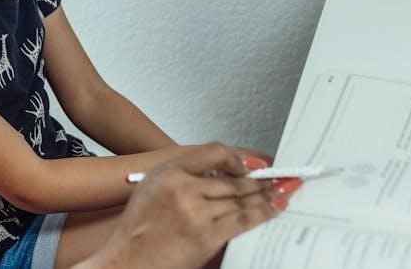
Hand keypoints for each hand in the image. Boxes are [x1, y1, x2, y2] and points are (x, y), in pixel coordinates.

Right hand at [76, 143, 296, 268]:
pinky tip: (273, 208)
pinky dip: (263, 213)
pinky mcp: (207, 236)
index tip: (248, 166)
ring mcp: (196, 213)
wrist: (128, 259)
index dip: (236, 158)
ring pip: (242, 200)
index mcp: (168, 172)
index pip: (213, 152)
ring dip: (267, 195)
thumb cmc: (137, 228)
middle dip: (261, 180)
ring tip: (283, 192)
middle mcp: (183, 188)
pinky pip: (243, 220)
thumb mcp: (150, 188)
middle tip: (280, 178)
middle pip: (233, 180)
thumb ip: (180, 176)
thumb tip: (216, 175)